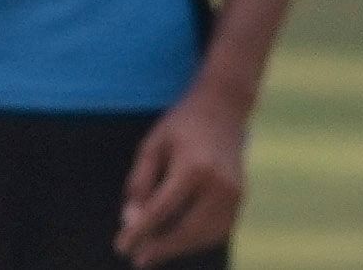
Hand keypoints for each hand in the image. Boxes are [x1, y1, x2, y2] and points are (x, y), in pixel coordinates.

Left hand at [116, 85, 247, 266]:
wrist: (223, 108)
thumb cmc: (180, 126)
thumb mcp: (151, 145)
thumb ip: (140, 183)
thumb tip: (132, 220)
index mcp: (193, 167)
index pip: (161, 210)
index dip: (139, 232)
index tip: (121, 247)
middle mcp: (219, 184)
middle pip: (187, 230)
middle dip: (161, 248)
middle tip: (138, 260)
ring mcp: (235, 193)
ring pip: (204, 236)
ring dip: (179, 248)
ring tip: (154, 252)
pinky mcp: (240, 198)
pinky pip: (218, 230)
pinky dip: (197, 240)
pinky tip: (177, 241)